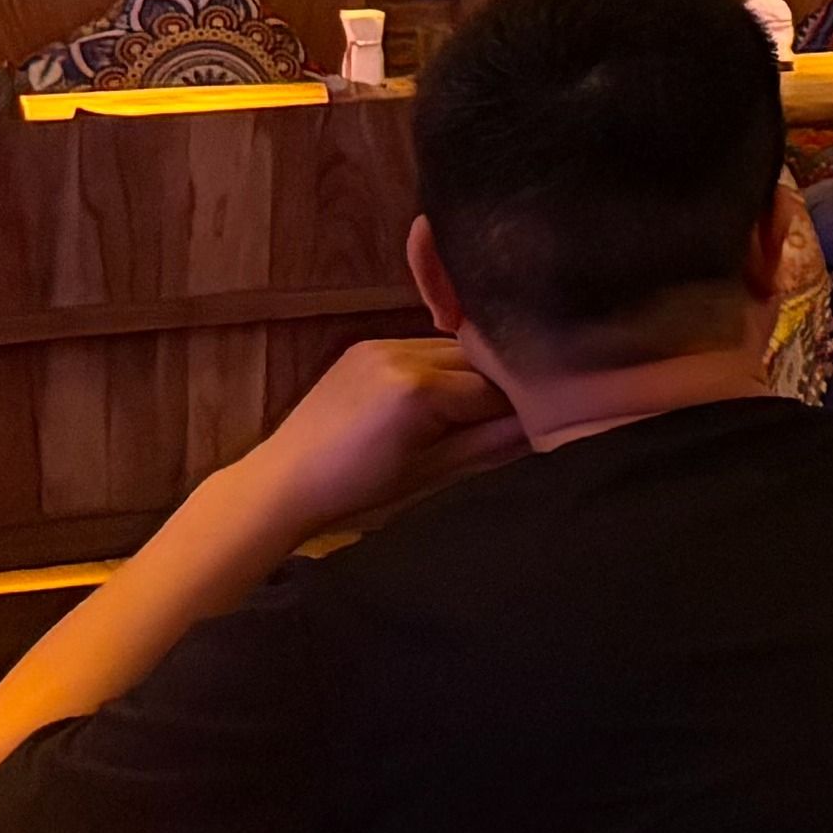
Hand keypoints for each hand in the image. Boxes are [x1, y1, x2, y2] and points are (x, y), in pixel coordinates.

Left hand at [231, 336, 525, 541]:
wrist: (285, 480)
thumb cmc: (359, 488)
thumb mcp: (433, 471)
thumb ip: (492, 443)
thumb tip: (546, 428)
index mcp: (419, 390)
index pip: (494, 389)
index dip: (518, 408)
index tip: (537, 423)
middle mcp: (402, 354)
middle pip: (477, 362)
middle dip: (496, 387)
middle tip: (507, 419)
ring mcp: (382, 345)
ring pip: (452, 351)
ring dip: (468, 375)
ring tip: (465, 411)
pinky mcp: (367, 345)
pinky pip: (422, 348)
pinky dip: (439, 368)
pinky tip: (434, 397)